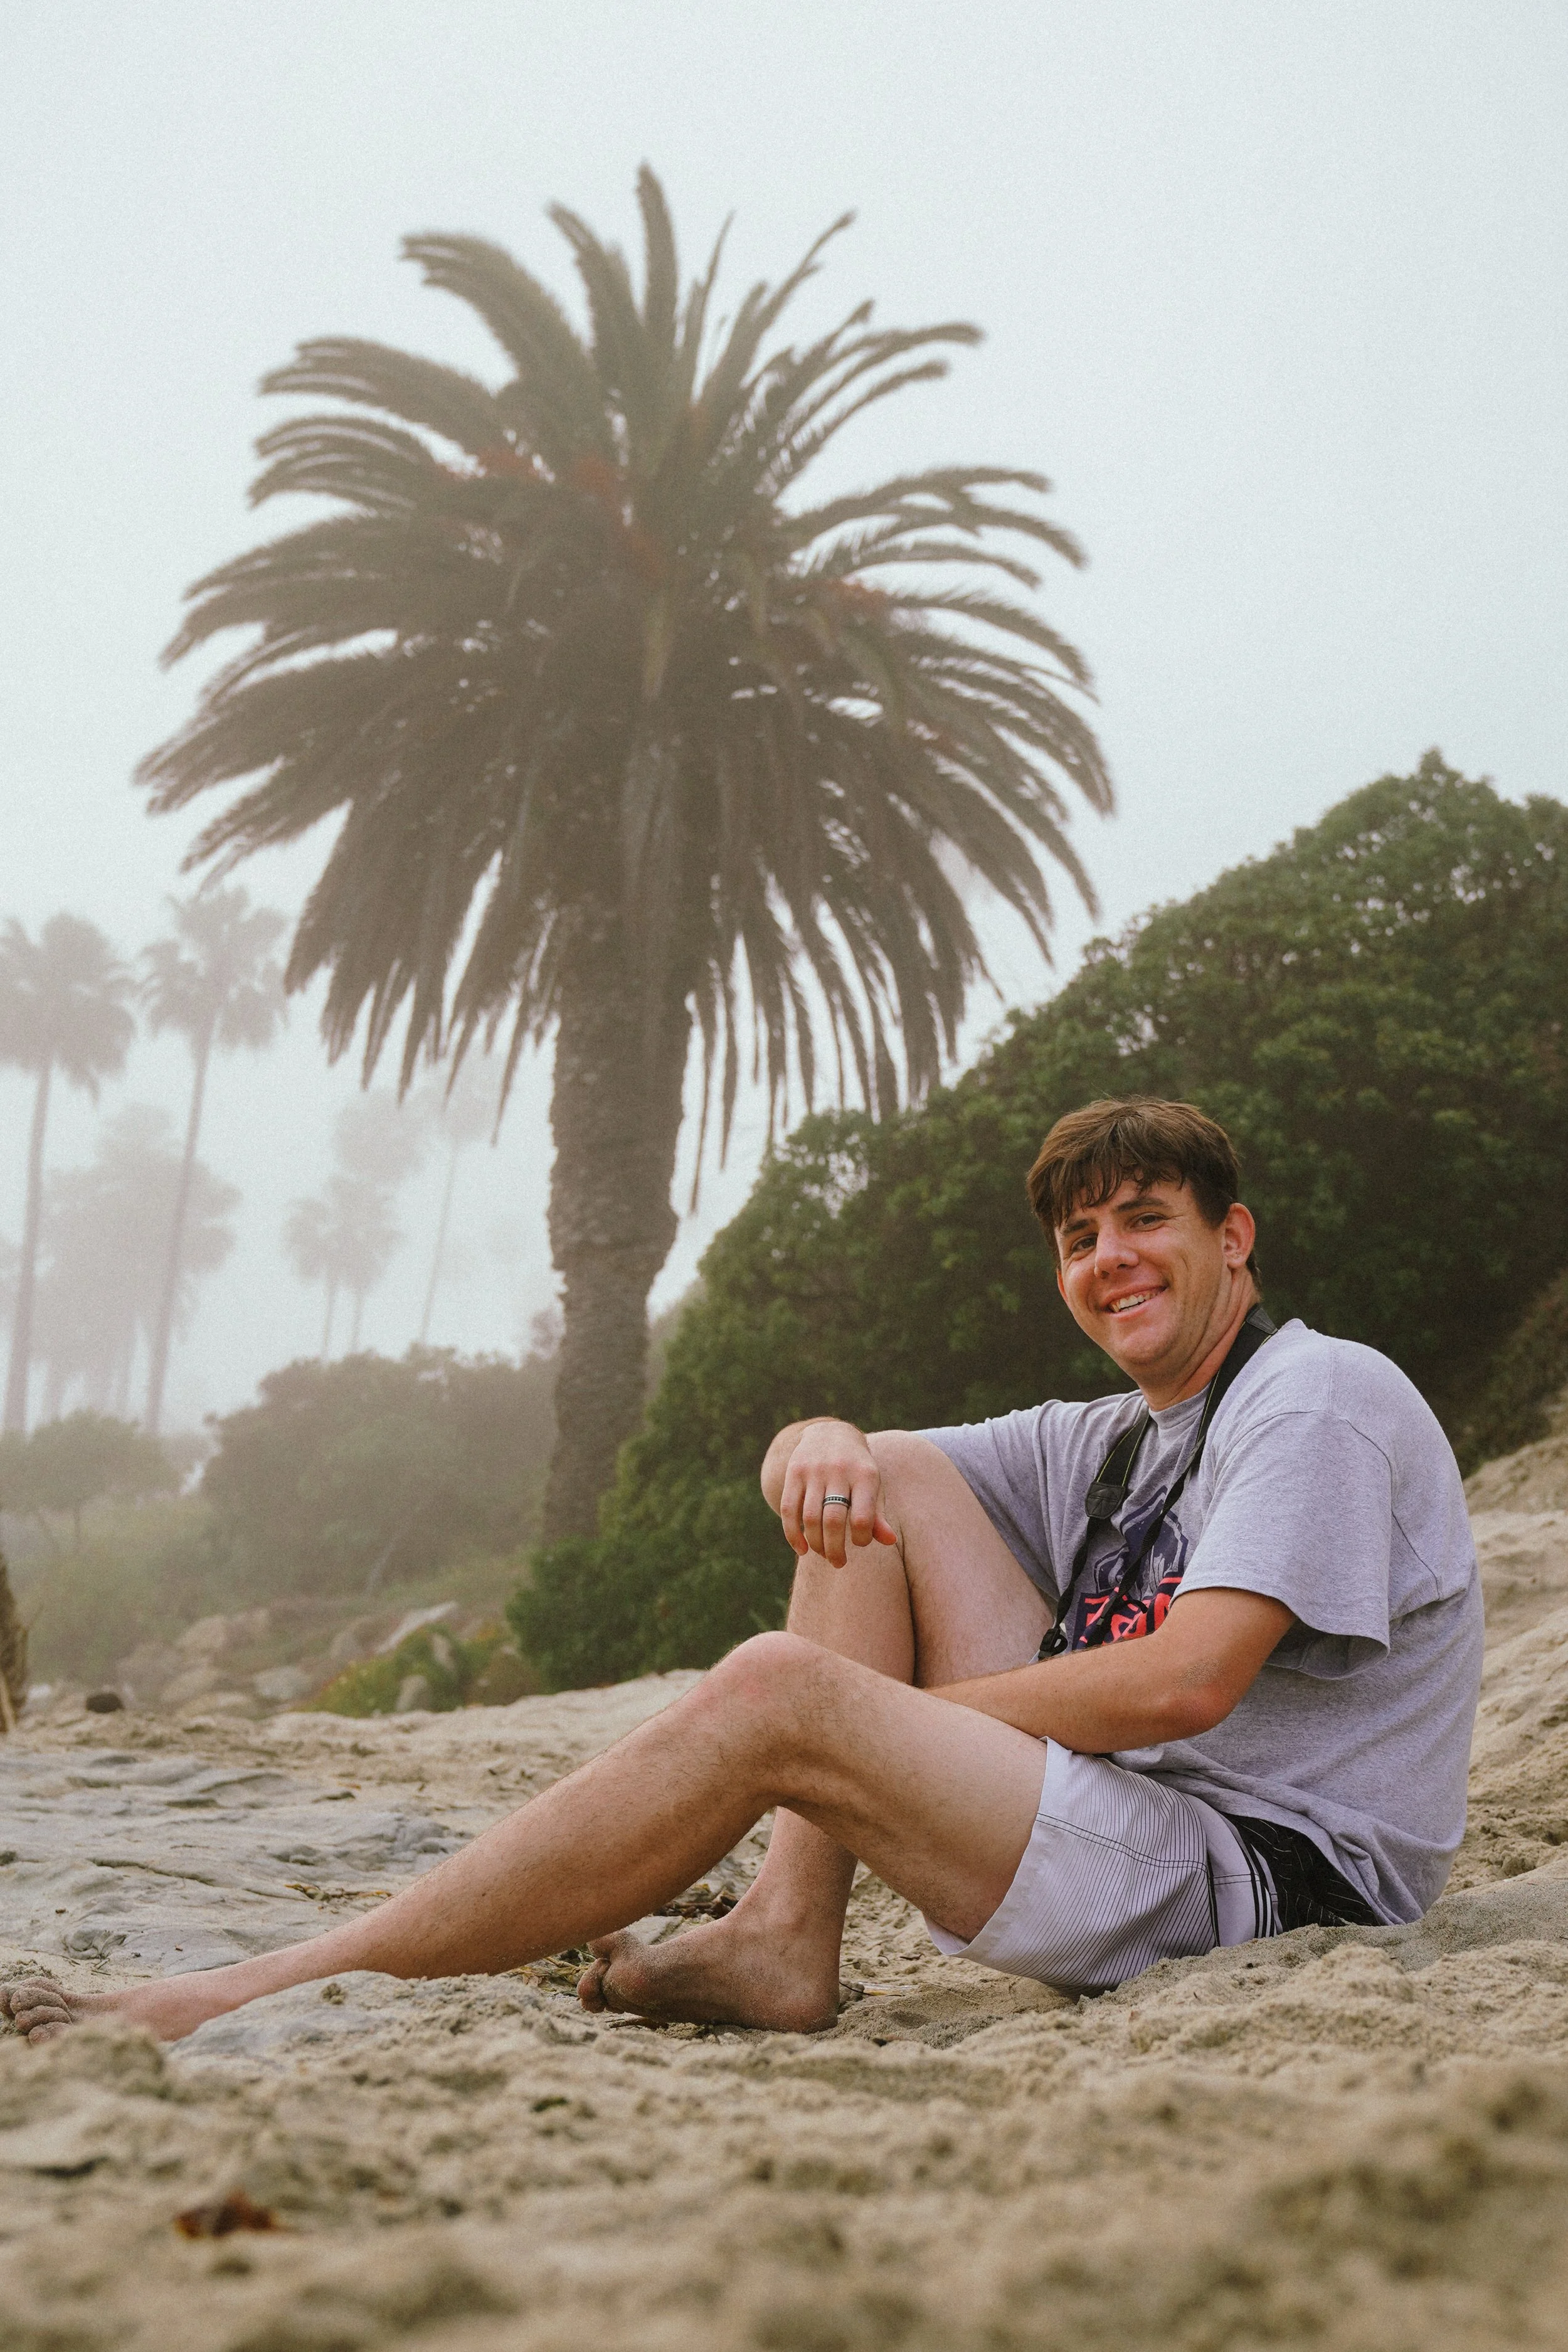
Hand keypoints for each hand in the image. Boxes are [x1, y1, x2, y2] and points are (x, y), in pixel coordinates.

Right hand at [778, 1420, 896, 1565]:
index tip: (860, 1542)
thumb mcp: (871, 1486)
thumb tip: (890, 1541)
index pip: (862, 1517)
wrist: (831, 1433)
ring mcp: (814, 1470)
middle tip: (838, 1563)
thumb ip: (877, 1515)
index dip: (861, 1538)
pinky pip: (789, 1509)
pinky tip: (802, 1549)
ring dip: (816, 1544)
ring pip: (810, 1517)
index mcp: (865, 1474)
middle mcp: (839, 1470)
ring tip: (823, 1554)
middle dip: (835, 1549)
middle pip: (833, 1520)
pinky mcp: (794, 1472)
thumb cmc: (857, 1469)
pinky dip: (793, 1534)